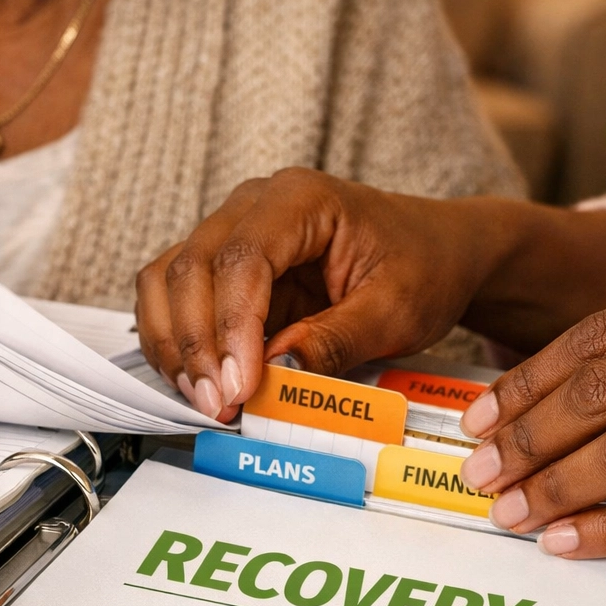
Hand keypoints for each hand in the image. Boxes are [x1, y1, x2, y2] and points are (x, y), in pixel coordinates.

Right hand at [134, 169, 507, 419]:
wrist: (437, 252)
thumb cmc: (423, 268)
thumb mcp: (396, 312)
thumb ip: (335, 341)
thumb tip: (276, 373)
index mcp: (301, 200)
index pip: (242, 258)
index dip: (231, 326)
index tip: (239, 386)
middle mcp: (254, 205)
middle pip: (190, 267)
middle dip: (195, 344)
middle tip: (217, 405)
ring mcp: (232, 232)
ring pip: (168, 280)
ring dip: (174, 344)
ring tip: (203, 399)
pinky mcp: (226, 267)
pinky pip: (177, 298)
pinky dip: (178, 342)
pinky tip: (199, 382)